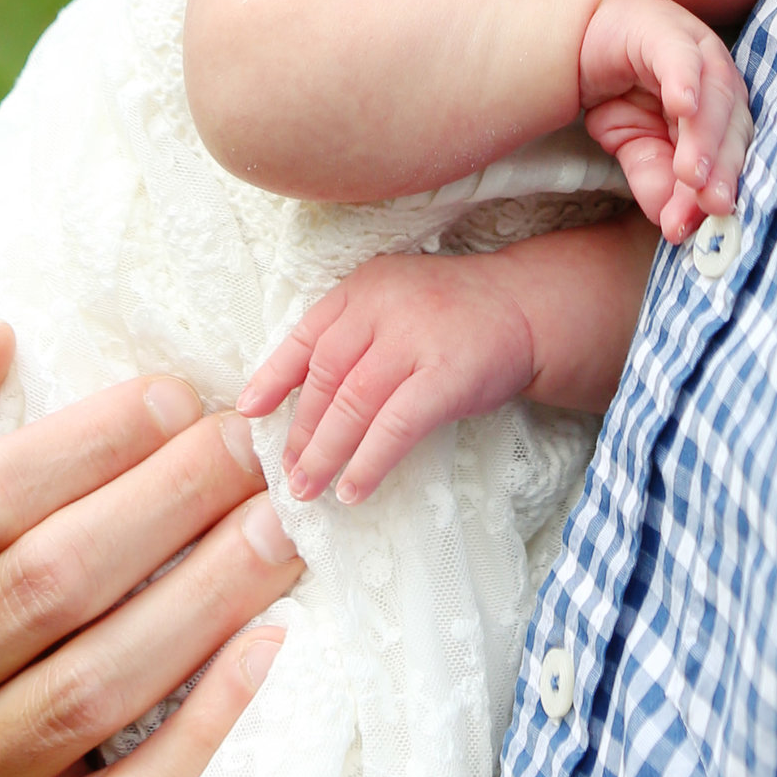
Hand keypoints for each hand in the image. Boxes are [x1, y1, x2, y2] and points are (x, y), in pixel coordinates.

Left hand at [241, 252, 539, 502]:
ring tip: (307, 489)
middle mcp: (384, 306)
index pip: (308, 335)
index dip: (274, 376)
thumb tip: (297, 397)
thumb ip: (354, 334)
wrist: (526, 307)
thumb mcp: (396, 303)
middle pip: (326, 377)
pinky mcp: (448, 374)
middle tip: (287, 473)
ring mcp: (416, 338)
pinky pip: (396, 426)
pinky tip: (353, 489)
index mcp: (364, 288)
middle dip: (301, 430)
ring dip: (324, 453)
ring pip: (352, 403)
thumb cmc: (453, 316)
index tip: (249, 412)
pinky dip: (369, 461)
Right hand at [577, 0, 750, 238]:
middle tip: (710, 205)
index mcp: (723, 114)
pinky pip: (682, 58)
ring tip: (691, 174)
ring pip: (714, 98)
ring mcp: (700, 52)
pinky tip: (682, 105)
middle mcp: (722, 82)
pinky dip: (685, 82)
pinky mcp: (669, 31)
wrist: (589, 34)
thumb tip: (671, 224)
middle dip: (722, 171)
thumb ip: (654, 180)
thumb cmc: (624, 91)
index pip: (730, 158)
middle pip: (732, 130)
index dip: (721, 191)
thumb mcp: (634, 146)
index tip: (708, 226)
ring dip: (704, 139)